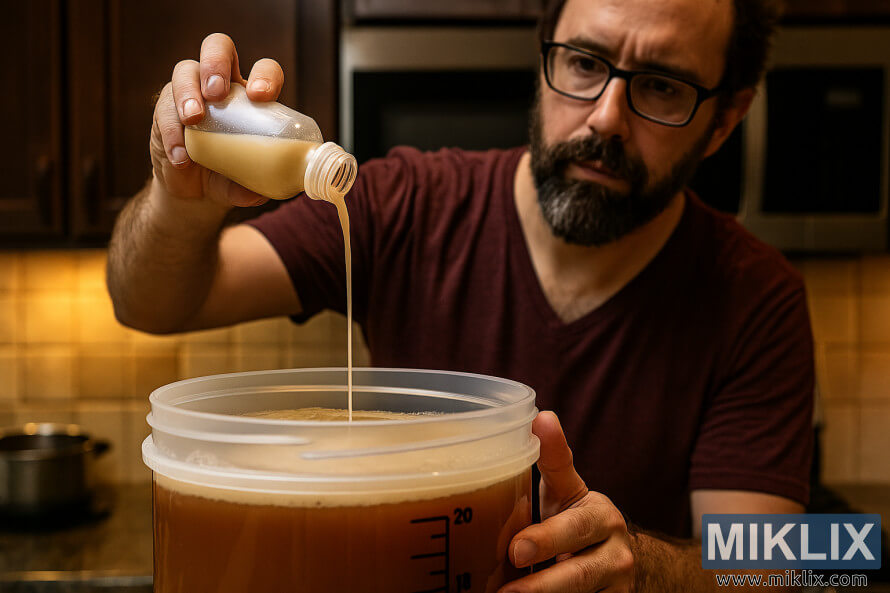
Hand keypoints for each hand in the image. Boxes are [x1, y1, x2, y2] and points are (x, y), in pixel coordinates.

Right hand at [149, 33, 284, 207]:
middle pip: (218, 47)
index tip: (260, 96)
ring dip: (188, 92)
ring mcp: (190, 93)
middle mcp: (221, 87)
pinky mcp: (164, 110)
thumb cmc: (229, 177)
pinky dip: (171, 131)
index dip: (264, 75)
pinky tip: (181, 156)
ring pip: (185, 70)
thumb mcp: (242, 184)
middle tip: (217, 93)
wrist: (194, 193)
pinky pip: (163, 108)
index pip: (264, 69)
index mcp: (251, 97)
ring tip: (193, 119)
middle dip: (216, 63)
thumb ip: (250, 187)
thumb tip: (260, 194)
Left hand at [499, 411, 634, 592]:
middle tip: (505, 591)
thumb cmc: (576, 519)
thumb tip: (541, 416)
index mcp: (604, 518)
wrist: (615, 559)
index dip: (548, 540)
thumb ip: (553, 459)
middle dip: (541, 585)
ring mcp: (617, 590)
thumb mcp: (567, 490)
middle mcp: (617, 556)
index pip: (578, 528)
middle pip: (580, 575)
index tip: (516, 550)